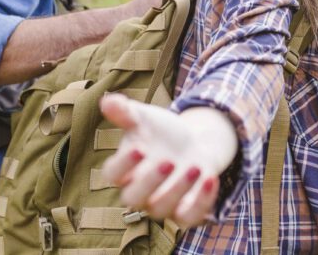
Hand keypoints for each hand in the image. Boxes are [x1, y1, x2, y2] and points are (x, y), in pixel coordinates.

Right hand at [100, 94, 236, 228]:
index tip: (139, 148)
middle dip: (150, 182)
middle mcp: (139, 192)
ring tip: (195, 167)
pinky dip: (201, 201)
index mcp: (124, 169)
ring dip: (178, 190)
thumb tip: (107, 100)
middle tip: (168, 161)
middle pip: (133, 199)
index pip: (112, 175)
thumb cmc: (159, 132)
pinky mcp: (185, 209)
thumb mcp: (144, 117)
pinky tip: (210, 178)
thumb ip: (125, 112)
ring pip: (161, 209)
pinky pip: (189, 217)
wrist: (190, 142)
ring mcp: (162, 203)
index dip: (123, 165)